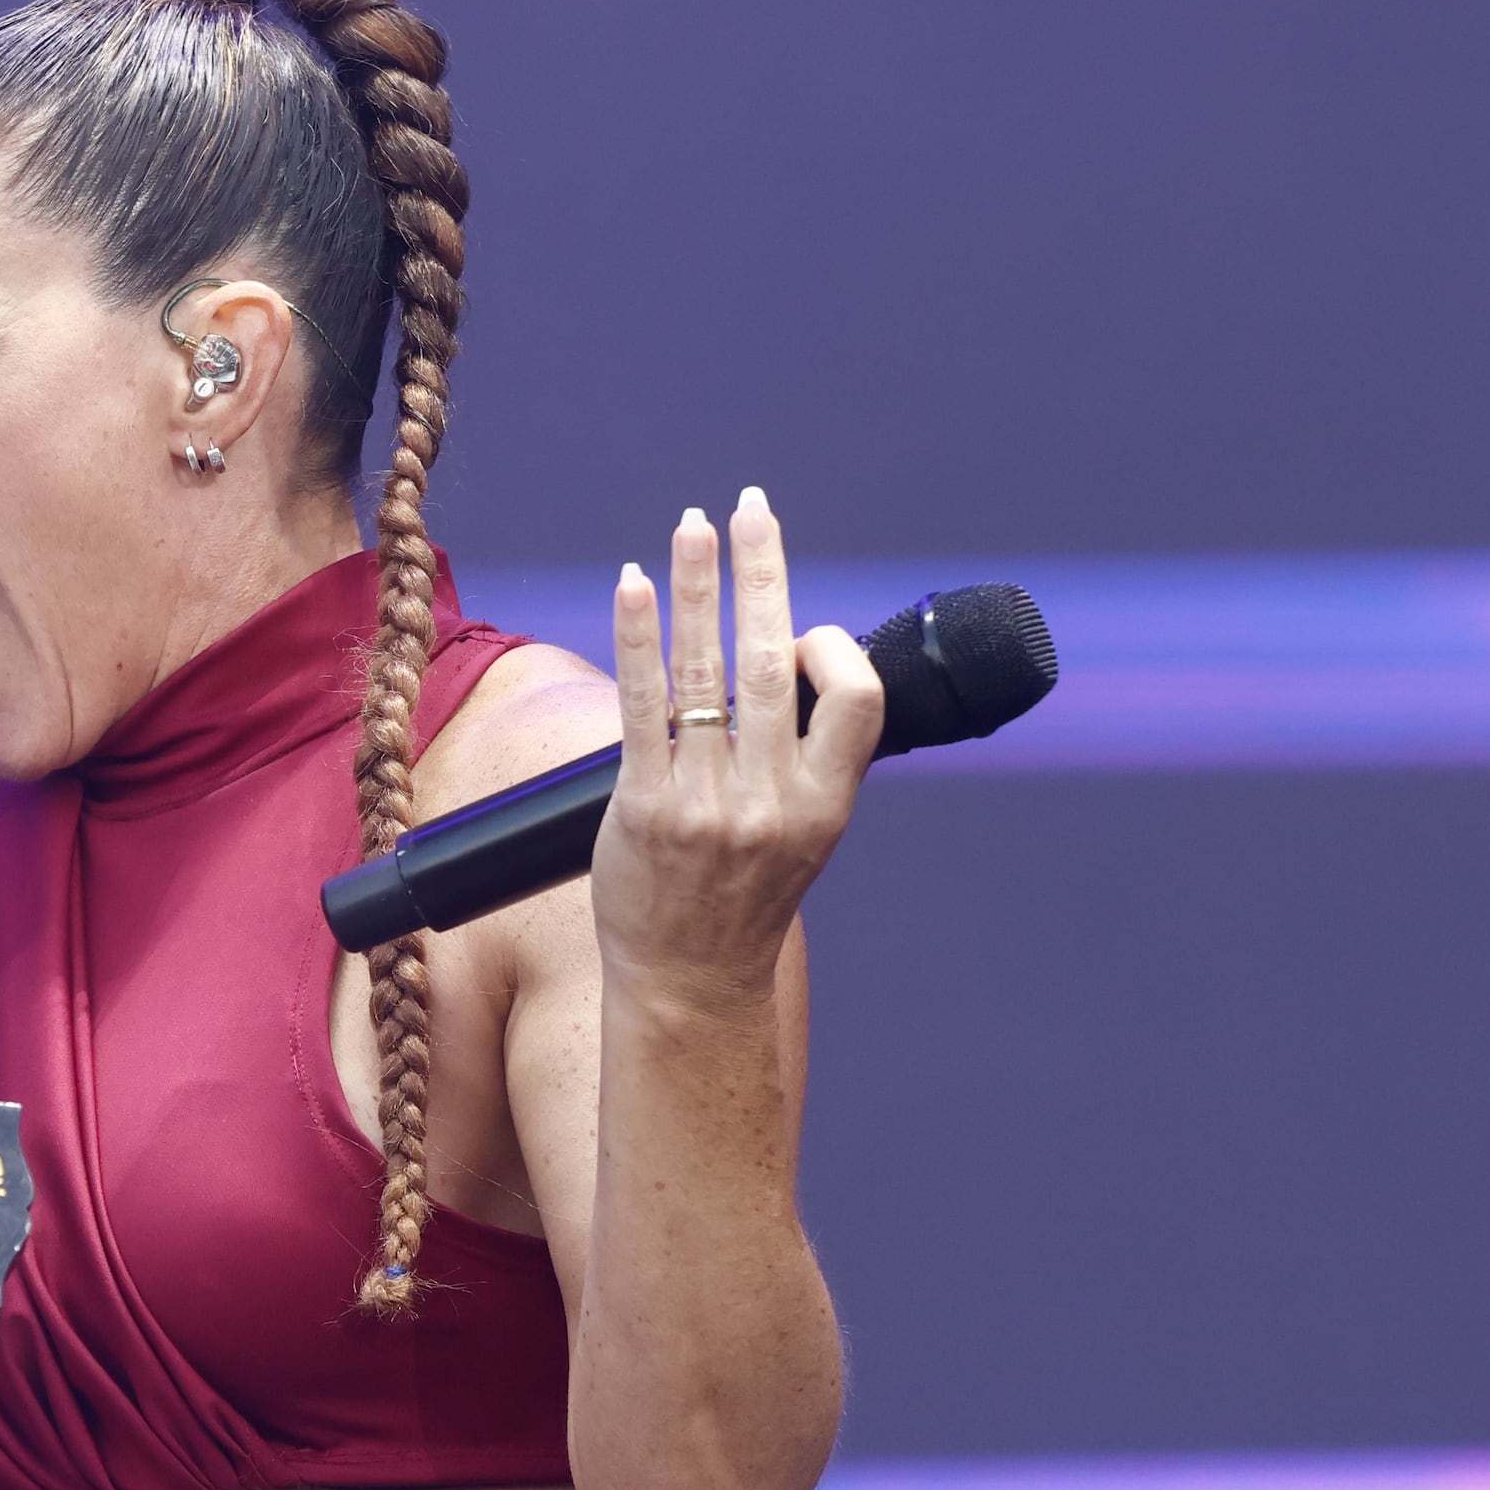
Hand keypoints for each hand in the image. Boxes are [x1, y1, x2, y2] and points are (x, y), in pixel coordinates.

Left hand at [594, 489, 878, 1004]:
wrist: (689, 983)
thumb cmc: (747, 899)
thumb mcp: (808, 835)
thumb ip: (806, 755)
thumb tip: (796, 659)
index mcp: (825, 805)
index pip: (856, 701)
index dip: (835, 650)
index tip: (808, 625)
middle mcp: (769, 801)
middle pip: (774, 663)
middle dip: (762, 573)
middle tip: (752, 507)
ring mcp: (704, 803)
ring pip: (706, 672)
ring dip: (698, 585)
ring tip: (694, 523)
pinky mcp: (641, 805)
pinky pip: (641, 703)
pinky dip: (640, 635)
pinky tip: (633, 583)